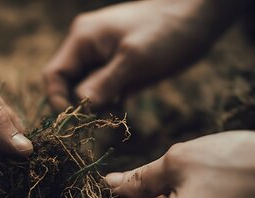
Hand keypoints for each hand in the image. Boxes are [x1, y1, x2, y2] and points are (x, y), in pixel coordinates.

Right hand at [44, 0, 244, 110]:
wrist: (200, 17)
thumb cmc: (167, 32)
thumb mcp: (135, 60)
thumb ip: (104, 83)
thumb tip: (81, 106)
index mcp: (83, 39)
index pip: (54, 75)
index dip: (58, 101)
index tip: (75, 123)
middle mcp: (88, 48)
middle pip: (67, 85)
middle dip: (78, 106)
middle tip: (97, 123)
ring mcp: (103, 57)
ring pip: (85, 90)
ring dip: (95, 107)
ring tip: (112, 116)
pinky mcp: (119, 67)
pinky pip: (103, 90)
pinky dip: (108, 103)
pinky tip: (122, 110)